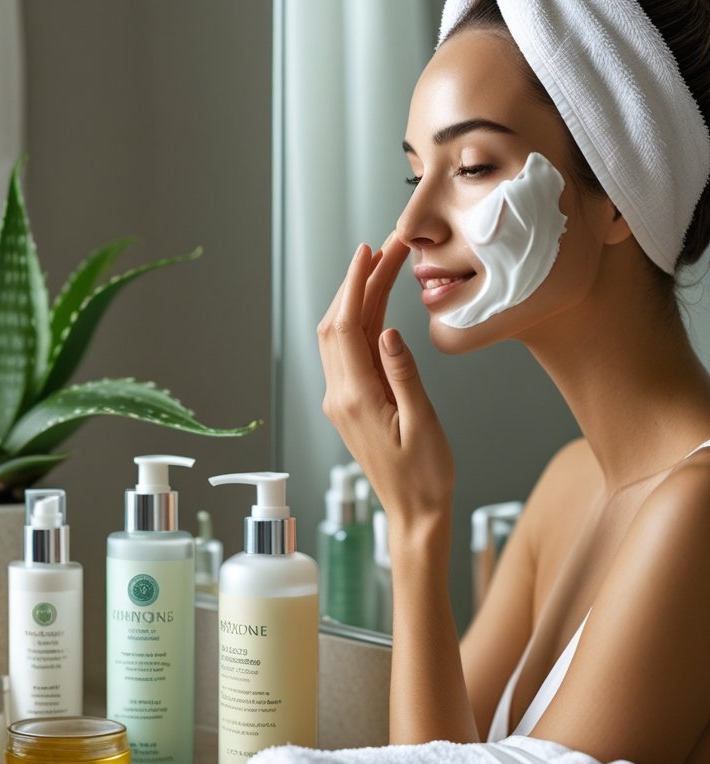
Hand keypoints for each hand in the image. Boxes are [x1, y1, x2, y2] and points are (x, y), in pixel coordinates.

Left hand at [316, 236, 454, 526]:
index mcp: (355, 398)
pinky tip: (380, 305)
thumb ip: (404, 375)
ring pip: (340, 335)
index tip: (368, 251)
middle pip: (338, 323)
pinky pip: (350, 352)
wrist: (414, 514)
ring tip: (387, 266)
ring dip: (358, 298)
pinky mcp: (350, 403)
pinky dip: (362, 321)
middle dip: (358, 281)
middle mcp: (339, 396)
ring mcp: (341, 400)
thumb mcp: (423, 424)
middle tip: (388, 249)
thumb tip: (389, 330)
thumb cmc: (425, 477)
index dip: (354, 284)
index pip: (345, 326)